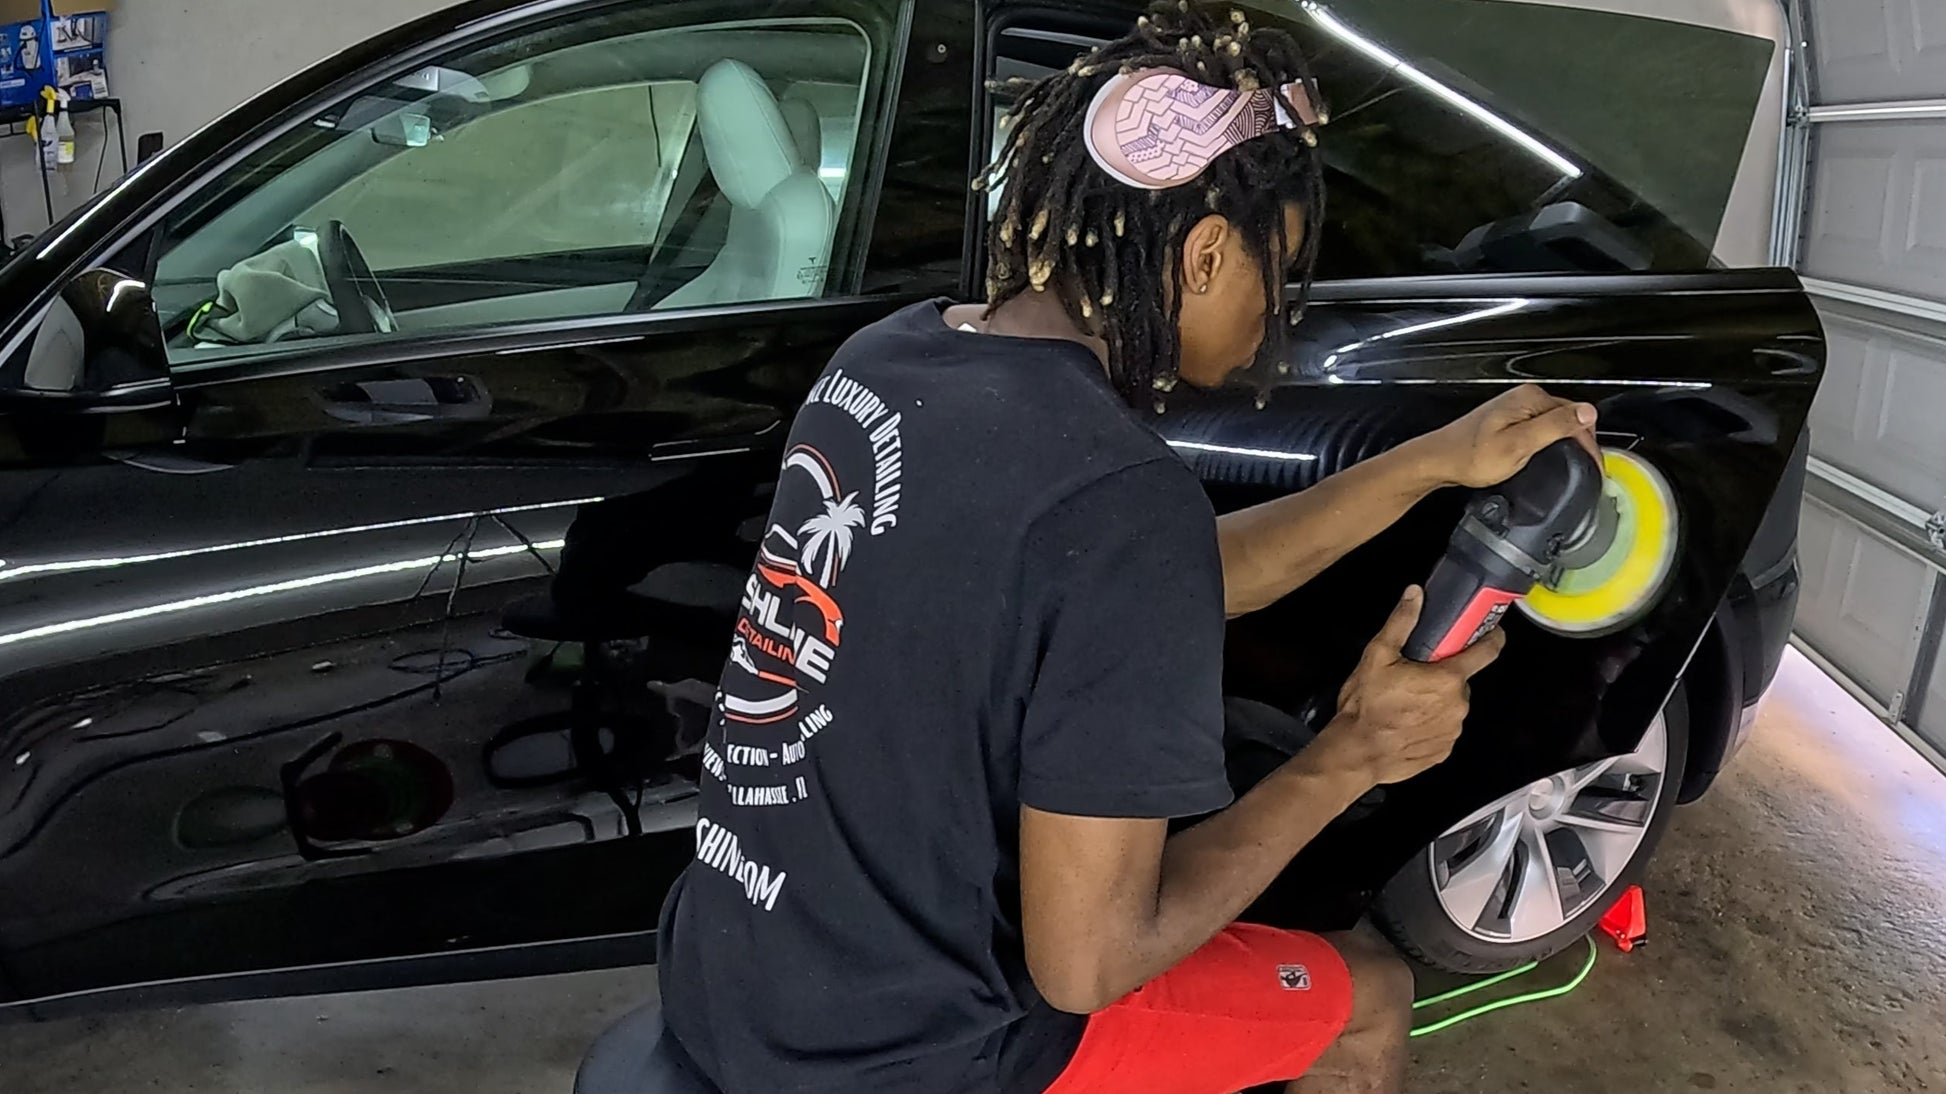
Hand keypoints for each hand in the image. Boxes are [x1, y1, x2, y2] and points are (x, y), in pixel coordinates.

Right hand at [1317, 587, 1504, 786]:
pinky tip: (1406, 722)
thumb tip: (1415, 596)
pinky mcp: (1443, 750)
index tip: (1493, 631)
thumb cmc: (1367, 707)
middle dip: (1443, 675)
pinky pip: (1443, 729)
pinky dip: (1430, 723)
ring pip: (1451, 705)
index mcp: (1447, 679)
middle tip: (1415, 675)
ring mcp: (1452, 730)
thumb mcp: (1377, 656)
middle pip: (1460, 680)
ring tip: (1405, 702)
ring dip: (1436, 700)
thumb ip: (1401, 622)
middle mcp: (1457, 705)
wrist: (1357, 752)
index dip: (1492, 637)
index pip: (1487, 652)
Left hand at [1420, 384, 1598, 488]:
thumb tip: (1587, 412)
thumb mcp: (1519, 444)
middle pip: (1568, 418)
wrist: (1438, 461)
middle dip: (1582, 443)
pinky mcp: (1508, 420)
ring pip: (1555, 425)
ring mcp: (1515, 408)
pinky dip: (1550, 443)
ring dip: (1567, 443)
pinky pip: (1540, 430)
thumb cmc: (1470, 456)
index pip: (1577, 415)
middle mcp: (1524, 398)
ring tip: (1576, 466)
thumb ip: (1554, 427)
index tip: (1596, 467)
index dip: (1590, 444)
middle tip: (1589, 471)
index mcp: (1530, 399)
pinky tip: (1550, 458)